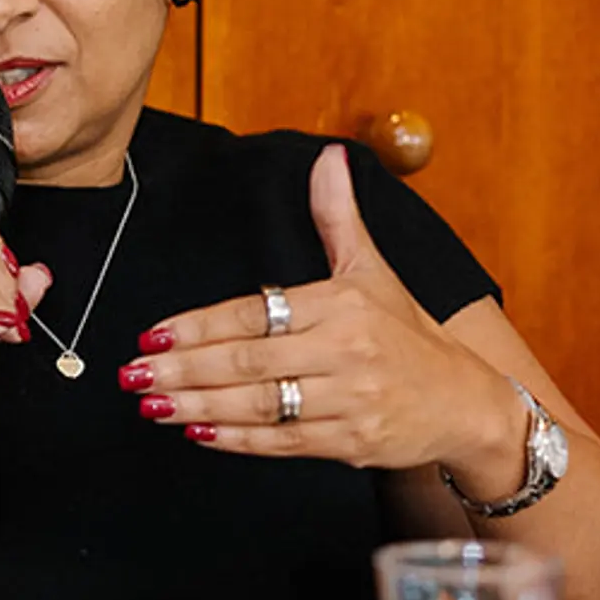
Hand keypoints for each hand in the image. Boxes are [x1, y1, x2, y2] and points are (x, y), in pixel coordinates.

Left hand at [126, 145, 523, 483]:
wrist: (466, 402)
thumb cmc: (408, 334)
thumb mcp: (372, 270)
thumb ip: (337, 217)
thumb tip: (328, 157)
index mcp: (343, 305)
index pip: (254, 313)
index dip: (198, 326)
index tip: (152, 335)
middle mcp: (347, 352)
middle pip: (248, 361)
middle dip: (183, 369)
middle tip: (133, 373)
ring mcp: (350, 400)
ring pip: (260, 405)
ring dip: (198, 405)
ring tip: (150, 404)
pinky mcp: (353, 442)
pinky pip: (282, 441)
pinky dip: (236, 439)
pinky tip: (196, 431)